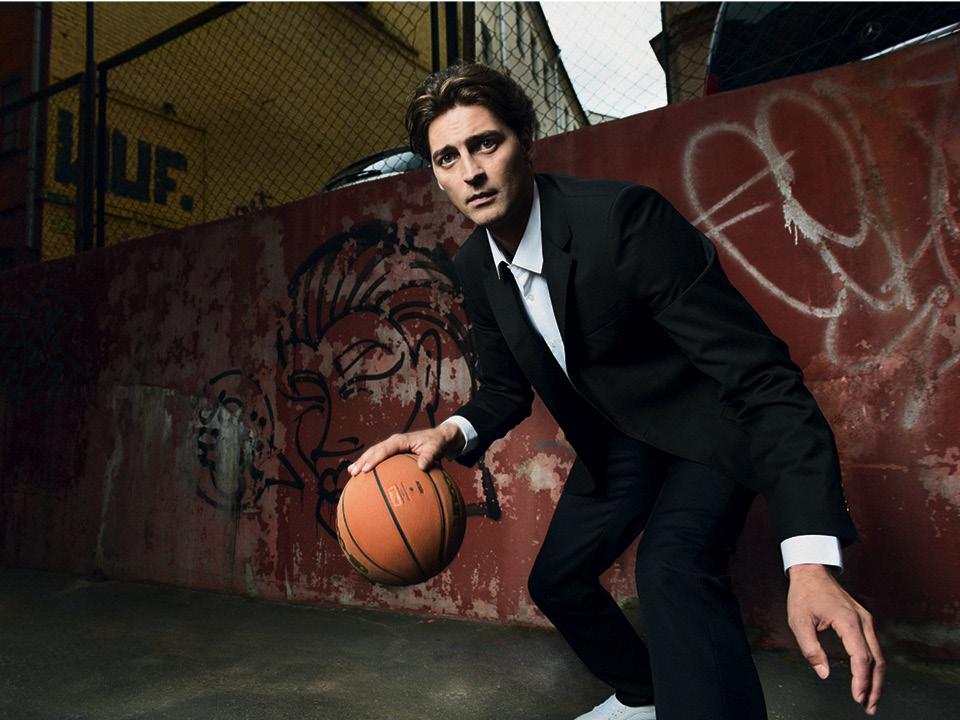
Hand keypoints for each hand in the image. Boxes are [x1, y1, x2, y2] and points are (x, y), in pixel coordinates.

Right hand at [347, 424, 464, 476]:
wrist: (438, 437)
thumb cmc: (436, 443)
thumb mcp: (435, 448)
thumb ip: (429, 456)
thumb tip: (423, 467)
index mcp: (401, 440)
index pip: (385, 449)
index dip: (375, 458)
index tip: (366, 468)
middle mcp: (393, 441)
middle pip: (374, 450)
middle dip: (363, 461)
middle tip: (354, 473)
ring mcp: (392, 446)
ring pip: (373, 453)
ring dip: (362, 462)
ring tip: (352, 473)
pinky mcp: (392, 451)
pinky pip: (378, 457)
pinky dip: (369, 463)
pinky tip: (362, 473)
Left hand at [787, 563, 884, 714]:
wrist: (811, 571)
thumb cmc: (804, 594)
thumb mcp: (798, 621)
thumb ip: (810, 648)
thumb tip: (823, 672)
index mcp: (848, 621)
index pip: (861, 657)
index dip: (861, 680)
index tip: (857, 697)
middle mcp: (863, 621)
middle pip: (876, 660)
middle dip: (874, 686)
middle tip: (868, 706)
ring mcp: (866, 620)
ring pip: (878, 655)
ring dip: (876, 678)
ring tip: (870, 698)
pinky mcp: (864, 621)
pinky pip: (873, 647)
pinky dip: (873, 665)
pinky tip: (868, 678)